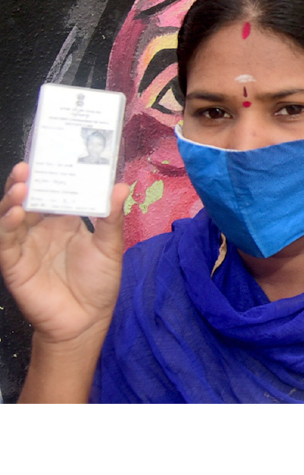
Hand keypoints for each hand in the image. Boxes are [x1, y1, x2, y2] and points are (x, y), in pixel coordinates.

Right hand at [0, 163, 127, 347]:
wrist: (86, 321)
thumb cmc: (99, 282)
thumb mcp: (110, 247)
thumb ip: (111, 218)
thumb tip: (120, 186)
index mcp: (65, 220)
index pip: (55, 191)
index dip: (51, 174)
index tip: (52, 153)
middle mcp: (42, 229)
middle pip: (29, 199)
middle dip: (27, 181)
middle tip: (29, 164)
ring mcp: (26, 245)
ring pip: (12, 216)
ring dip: (13, 199)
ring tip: (21, 185)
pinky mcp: (15, 265)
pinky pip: (6, 243)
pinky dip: (7, 226)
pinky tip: (15, 213)